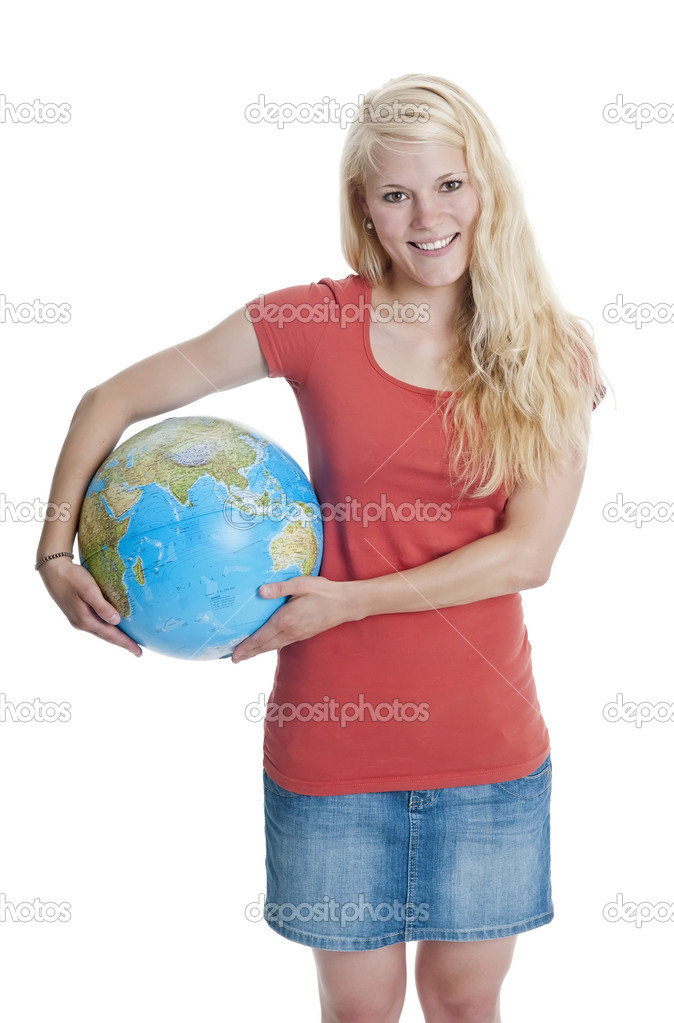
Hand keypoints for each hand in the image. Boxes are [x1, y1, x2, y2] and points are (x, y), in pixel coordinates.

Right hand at [37, 559, 142, 656]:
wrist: (53, 570)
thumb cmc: (72, 578)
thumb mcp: (89, 590)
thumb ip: (102, 607)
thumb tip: (116, 621)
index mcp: (85, 620)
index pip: (110, 635)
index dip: (125, 643)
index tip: (138, 652)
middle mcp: (81, 623)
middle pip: (106, 636)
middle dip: (122, 643)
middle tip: (137, 651)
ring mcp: (77, 619)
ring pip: (101, 631)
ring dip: (114, 636)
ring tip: (128, 641)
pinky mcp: (76, 613)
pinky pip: (96, 624)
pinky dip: (106, 628)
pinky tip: (112, 625)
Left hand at [231, 575, 357, 661]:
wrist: (345, 604)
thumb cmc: (323, 592)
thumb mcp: (301, 584)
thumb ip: (280, 588)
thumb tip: (260, 591)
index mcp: (286, 619)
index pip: (262, 637)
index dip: (246, 646)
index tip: (234, 654)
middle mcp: (290, 631)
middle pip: (265, 646)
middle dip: (248, 653)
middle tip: (234, 659)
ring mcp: (298, 635)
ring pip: (273, 646)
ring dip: (258, 651)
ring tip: (246, 655)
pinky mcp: (303, 635)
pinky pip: (282, 643)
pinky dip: (270, 646)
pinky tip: (267, 644)